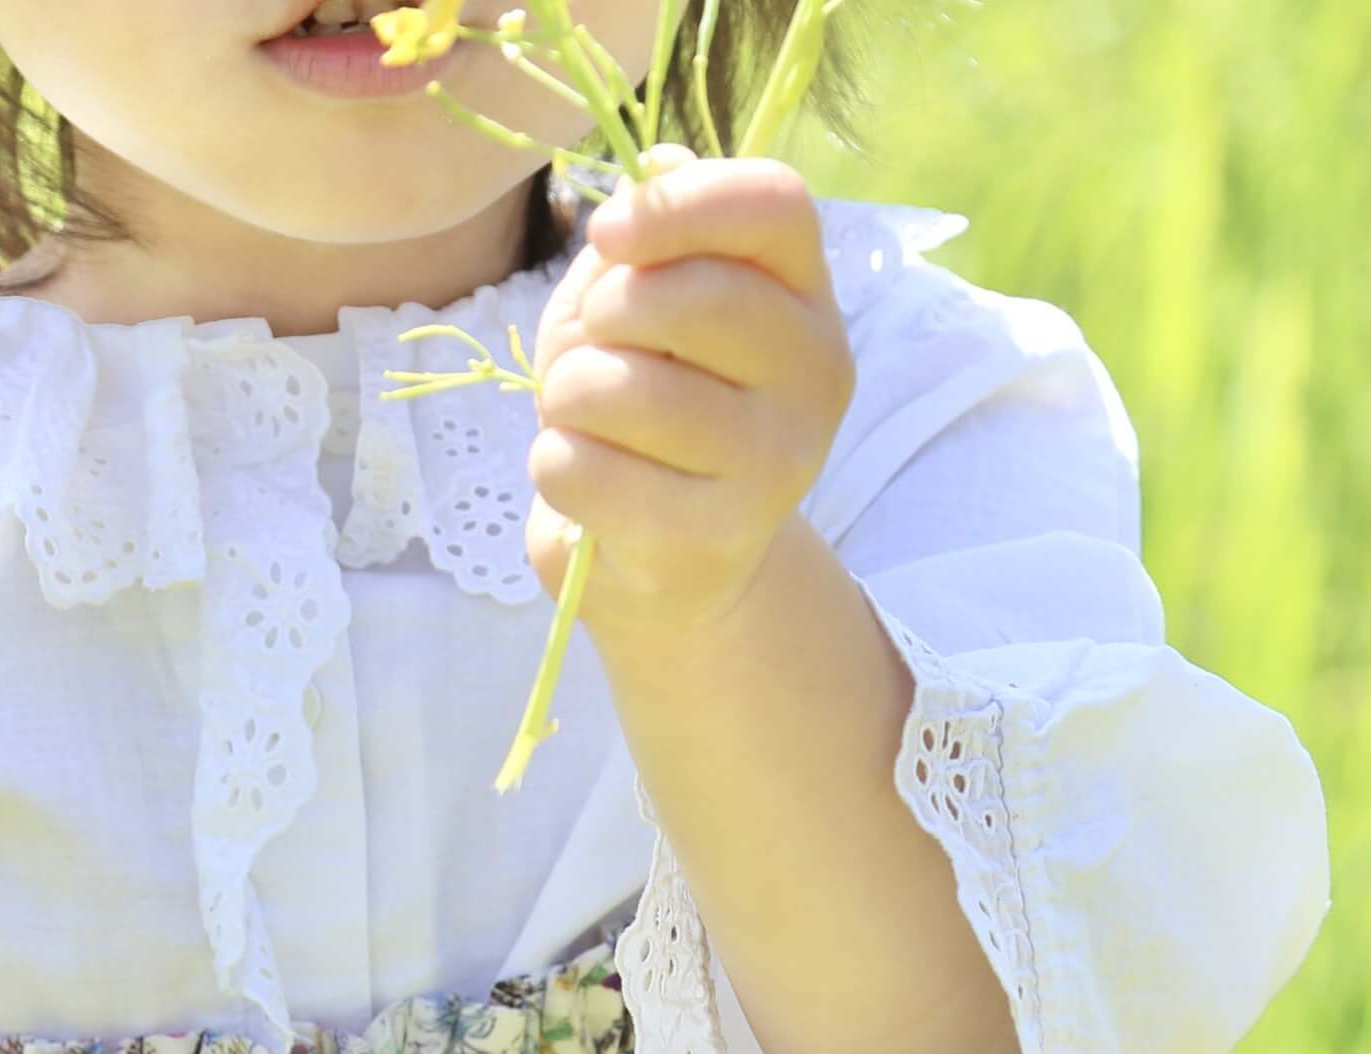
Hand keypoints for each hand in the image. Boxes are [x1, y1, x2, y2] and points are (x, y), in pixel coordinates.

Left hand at [526, 143, 854, 650]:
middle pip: (688, 297)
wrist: (672, 571)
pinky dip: (556, 467)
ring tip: (582, 421)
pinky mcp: (711, 538)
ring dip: (566, 398)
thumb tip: (657, 166)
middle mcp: (814, 375)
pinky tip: (585, 480)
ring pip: (620, 390)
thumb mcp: (646, 309)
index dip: (678, 206)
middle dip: (601, 318)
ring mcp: (774, 464)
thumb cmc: (648, 418)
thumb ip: (655, 237)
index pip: (774, 205)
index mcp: (808, 296)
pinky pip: (586, 469)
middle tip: (593, 350)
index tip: (608, 233)